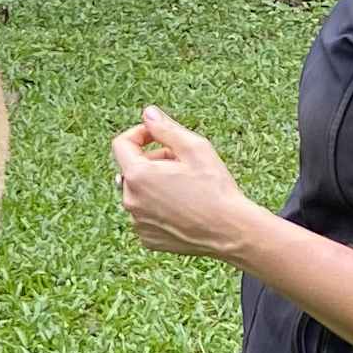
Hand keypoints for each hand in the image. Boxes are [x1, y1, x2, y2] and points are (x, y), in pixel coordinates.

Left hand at [113, 107, 263, 260]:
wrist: (231, 232)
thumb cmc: (215, 189)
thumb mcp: (194, 148)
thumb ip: (166, 128)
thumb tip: (148, 113)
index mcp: (137, 175)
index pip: (121, 144)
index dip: (140, 134)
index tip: (158, 136)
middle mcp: (130, 200)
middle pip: (132, 169)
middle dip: (153, 161)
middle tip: (184, 165)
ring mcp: (137, 222)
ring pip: (139, 193)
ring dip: (156, 185)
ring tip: (186, 188)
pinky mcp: (147, 238)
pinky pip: (146, 215)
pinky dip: (159, 208)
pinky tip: (184, 209)